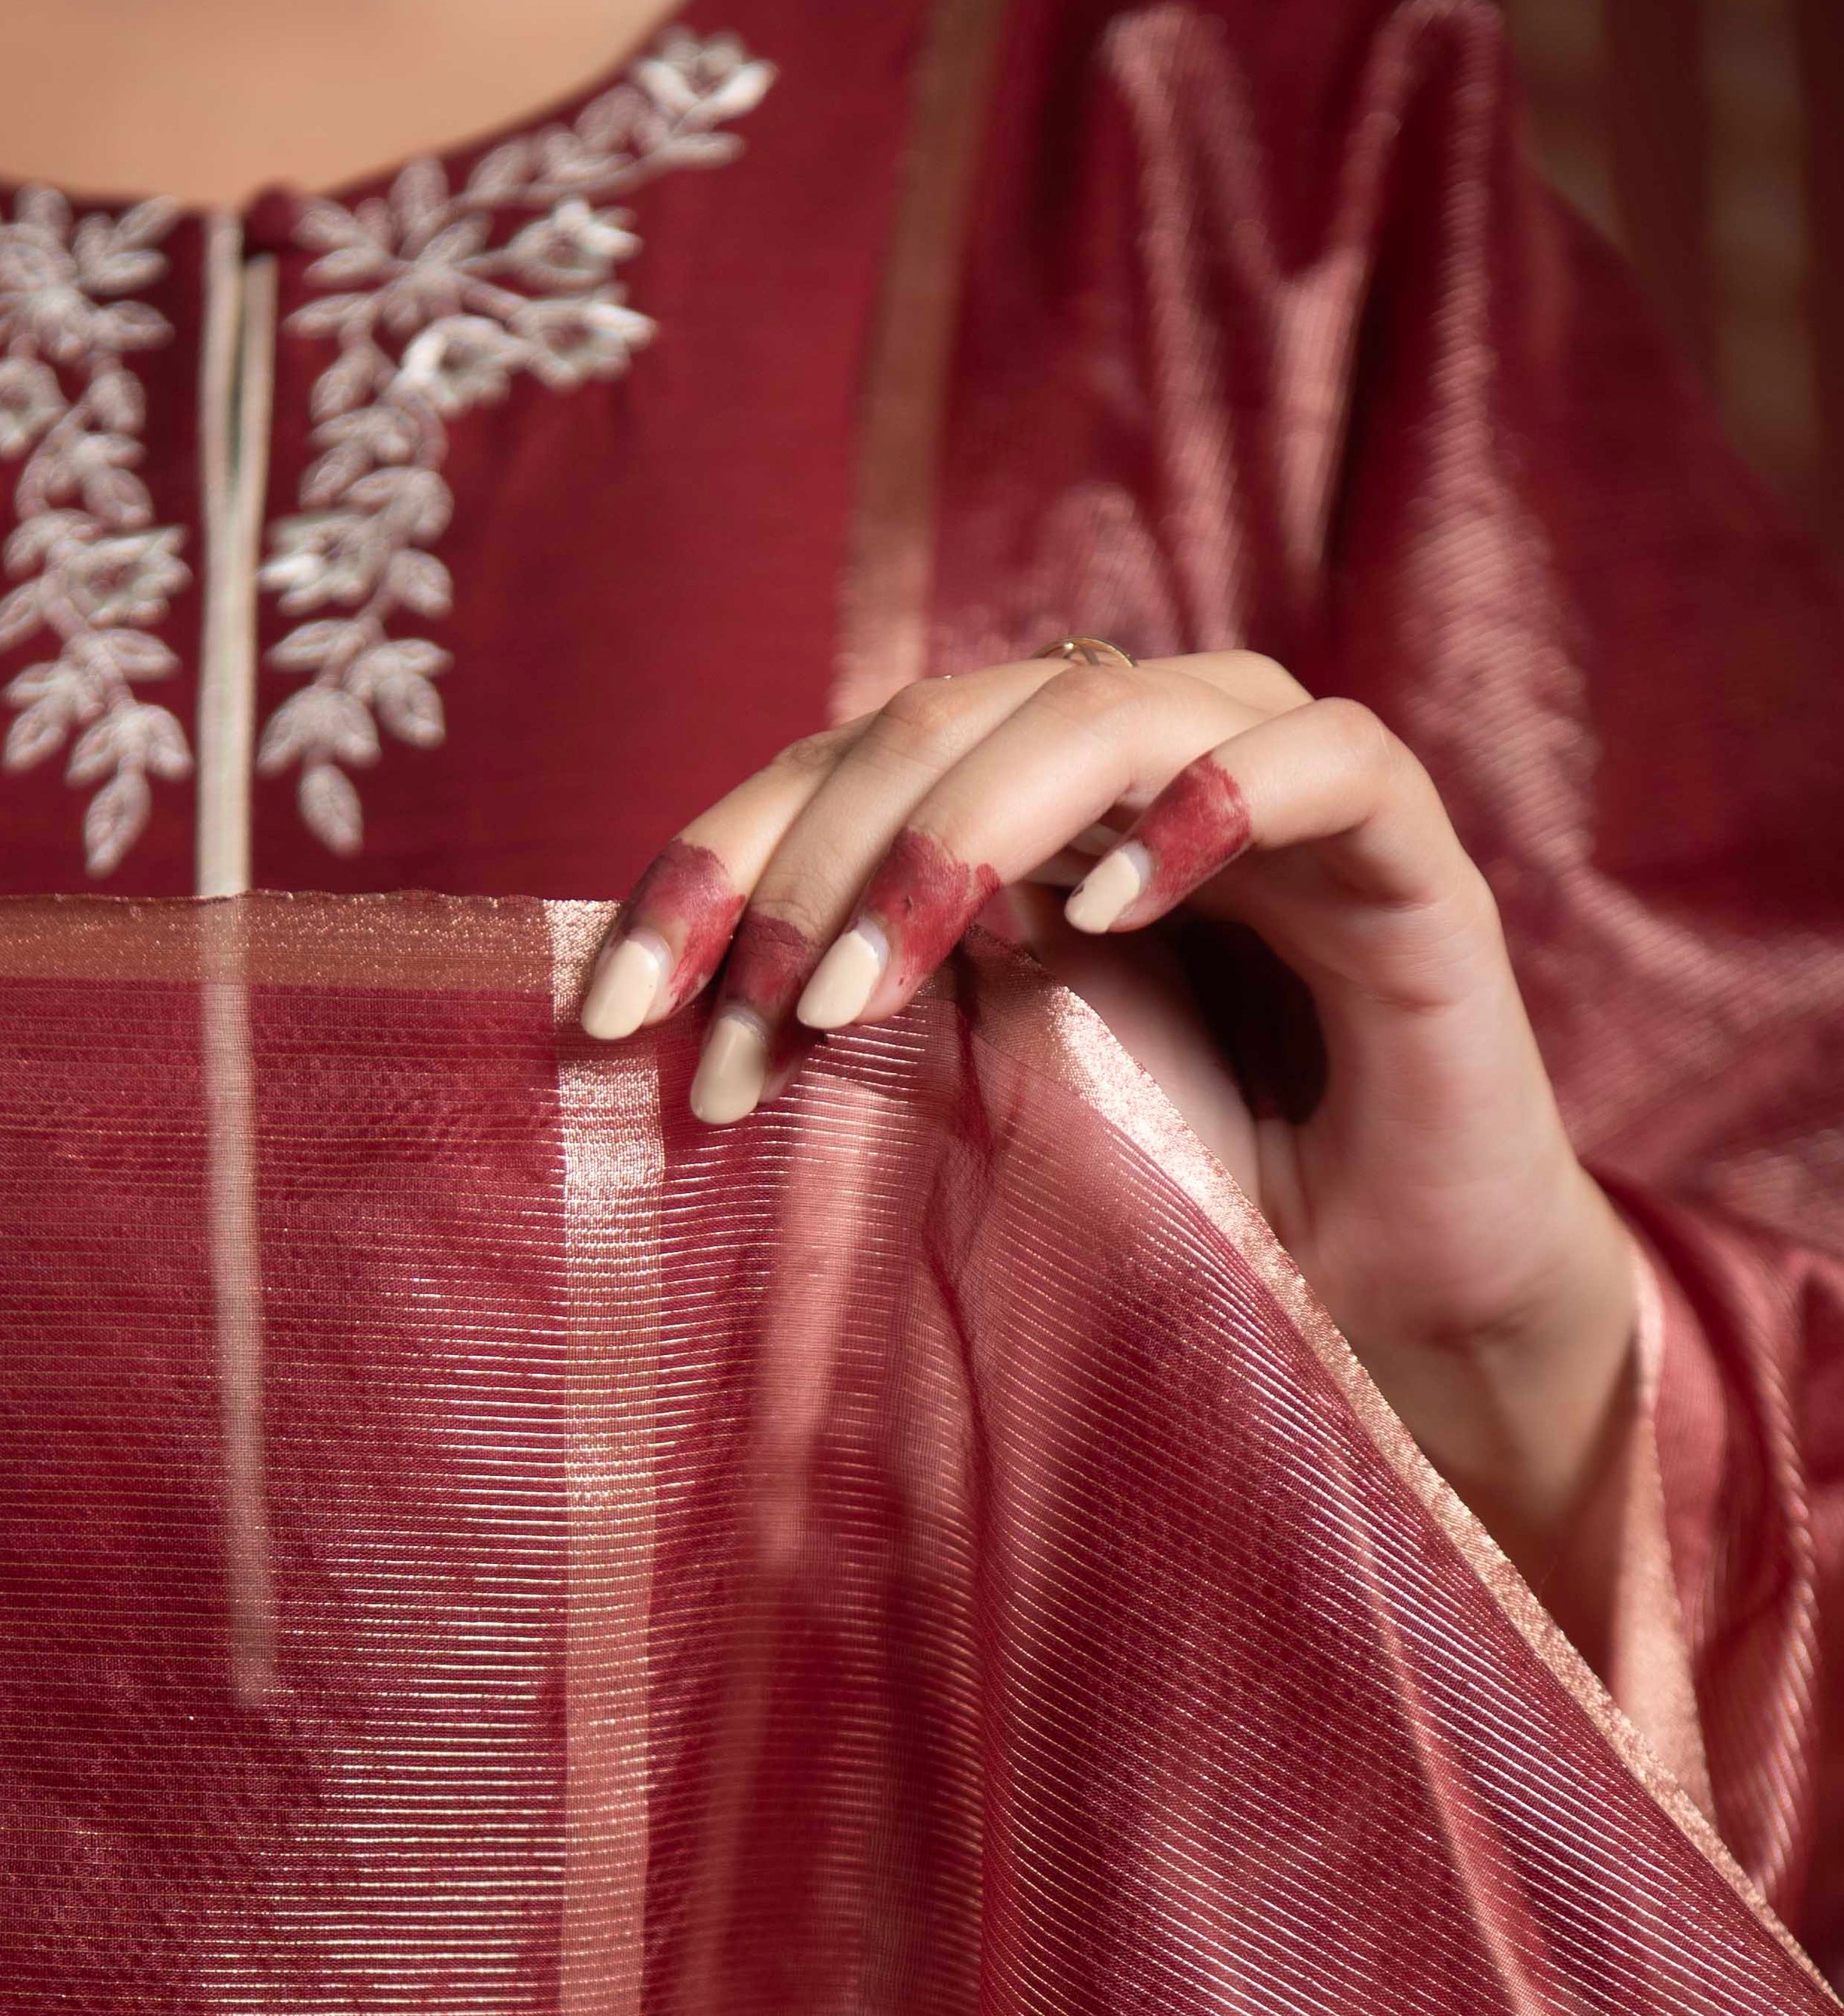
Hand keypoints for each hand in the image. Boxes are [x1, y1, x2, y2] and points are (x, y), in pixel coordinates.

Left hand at [580, 651, 1639, 1647]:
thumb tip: (696, 995)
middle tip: (749, 1011)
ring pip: (1100, 709)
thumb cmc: (1195, 1206)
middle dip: (811, 861)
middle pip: (937, 718)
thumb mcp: (992, 1106)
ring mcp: (1279, 787)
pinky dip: (1206, 810)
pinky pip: (1317, 758)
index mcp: (1025, 813)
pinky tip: (1112, 911)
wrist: (1393, 1306)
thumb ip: (881, 1013)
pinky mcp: (1410, 846)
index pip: (834, 777)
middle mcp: (1140, 767)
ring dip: (963, 833)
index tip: (605, 1017)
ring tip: (867, 979)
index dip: (711, 870)